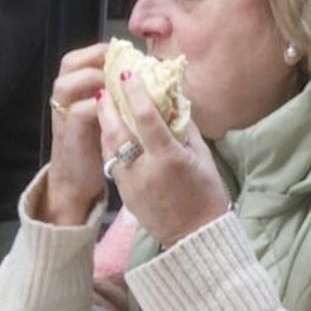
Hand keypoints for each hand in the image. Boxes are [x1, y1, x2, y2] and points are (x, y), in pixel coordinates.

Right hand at [39, 43, 109, 223]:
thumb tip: (147, 74)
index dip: (101, 51)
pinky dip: (100, 107)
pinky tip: (119, 109)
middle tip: (121, 67)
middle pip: (69, 63)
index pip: (80, 57)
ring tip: (118, 87)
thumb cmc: (95, 145)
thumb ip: (115, 94)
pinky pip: (80, 111)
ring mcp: (63, 115)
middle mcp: (63, 98)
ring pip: (67, 84)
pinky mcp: (68, 135)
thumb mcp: (105, 114)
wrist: (76, 180)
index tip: (125, 53)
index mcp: (72, 89)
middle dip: (96, 60)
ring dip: (94, 80)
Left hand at [98, 70, 229, 246]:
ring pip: (109, 146)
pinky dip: (109, 143)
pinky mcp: (123, 193)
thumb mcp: (202, 157)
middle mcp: (145, 170)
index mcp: (169, 158)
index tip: (127, 74)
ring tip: (104, 103)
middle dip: (108, 106)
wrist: (194, 236)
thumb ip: (185, 127)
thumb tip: (173, 100)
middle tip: (104, 85)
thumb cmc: (206, 194)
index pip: (146, 118)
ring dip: (105, 123)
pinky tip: (110, 130)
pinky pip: (111, 161)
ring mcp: (130, 183)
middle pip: (117, 130)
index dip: (135, 94)